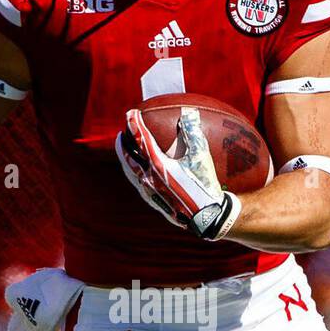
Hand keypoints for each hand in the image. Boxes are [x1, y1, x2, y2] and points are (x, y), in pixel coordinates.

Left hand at [116, 106, 241, 240]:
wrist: (206, 217)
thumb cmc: (205, 184)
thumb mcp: (201, 156)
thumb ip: (193, 133)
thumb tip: (188, 113)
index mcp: (158, 165)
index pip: (141, 140)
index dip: (134, 124)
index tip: (130, 113)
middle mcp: (149, 178)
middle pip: (129, 156)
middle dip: (124, 142)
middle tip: (123, 131)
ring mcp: (149, 191)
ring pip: (130, 171)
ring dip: (125, 157)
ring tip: (124, 149)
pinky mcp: (152, 200)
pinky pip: (137, 182)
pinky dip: (134, 171)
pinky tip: (139, 171)